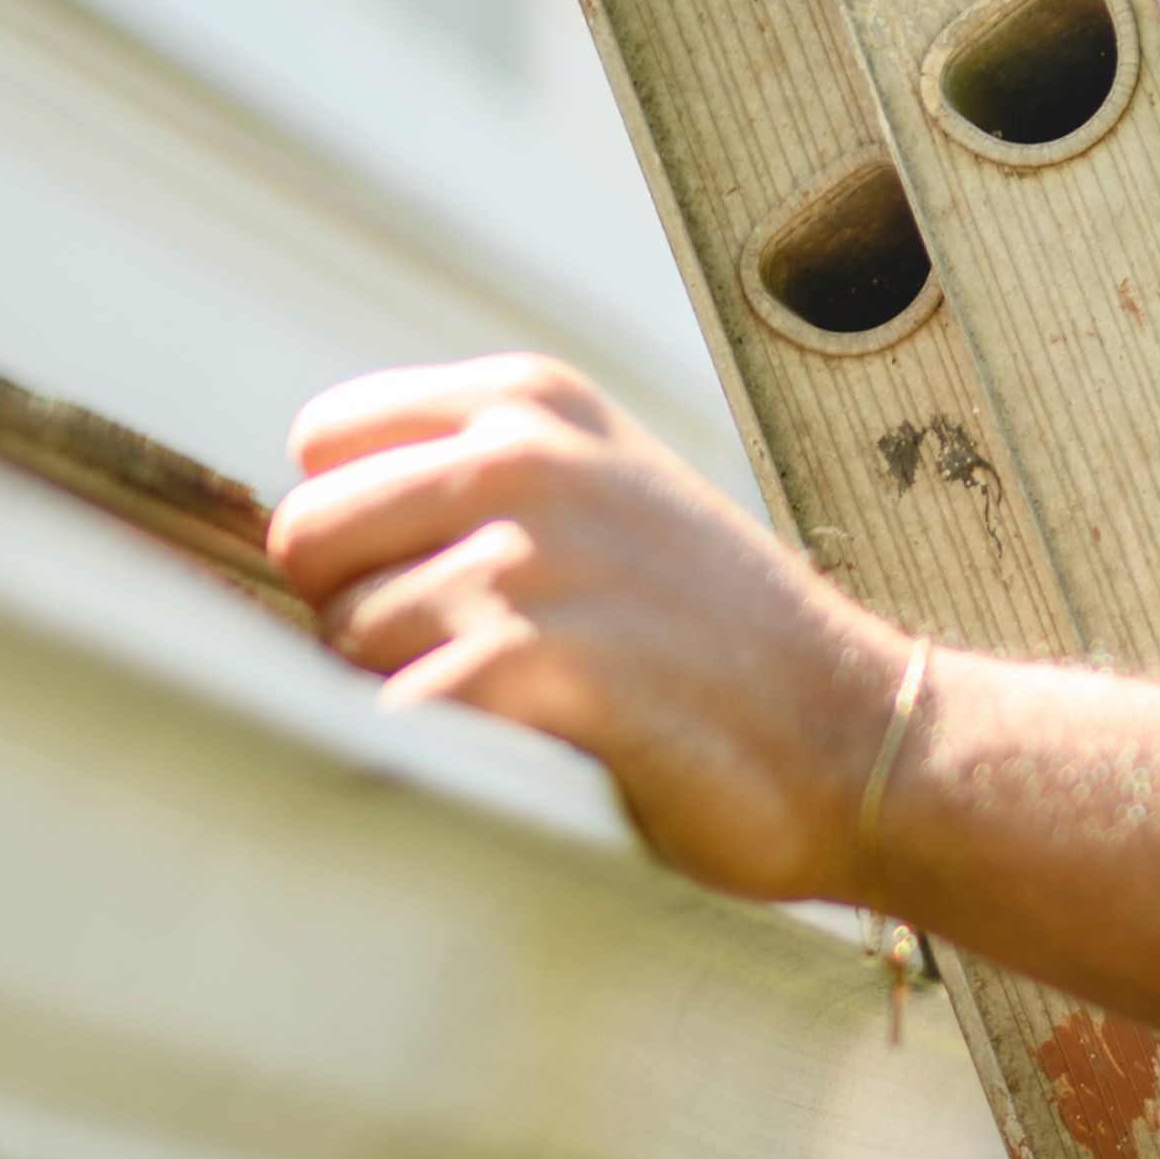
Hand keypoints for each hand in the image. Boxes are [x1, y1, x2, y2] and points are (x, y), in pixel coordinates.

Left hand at [273, 356, 899, 902]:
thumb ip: (473, 483)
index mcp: (533, 402)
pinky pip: (397, 708)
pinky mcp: (540, 666)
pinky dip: (437, 751)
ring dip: (411, 693)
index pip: (324, 447)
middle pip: (309, 539)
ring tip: (533, 710)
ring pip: (346, 636)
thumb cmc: (717, 644)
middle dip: (364, 614)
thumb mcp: (606, 499)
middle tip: (482, 663)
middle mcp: (525, 457)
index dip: (363, 535)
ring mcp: (533, 558)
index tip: (445, 584)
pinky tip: (528, 756)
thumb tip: (295, 535)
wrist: (863, 742)